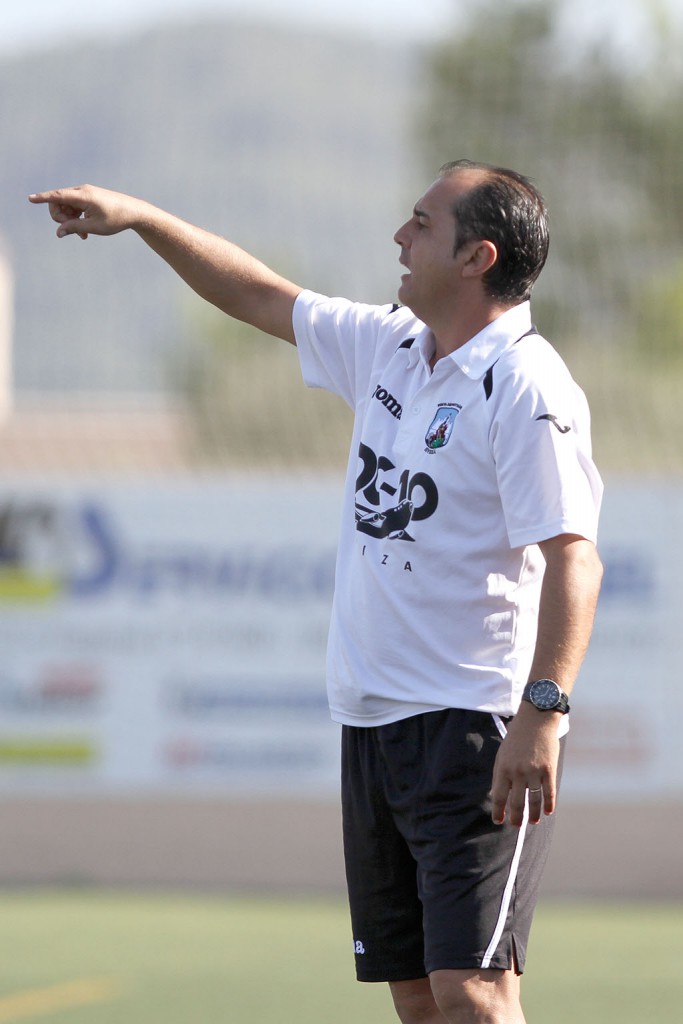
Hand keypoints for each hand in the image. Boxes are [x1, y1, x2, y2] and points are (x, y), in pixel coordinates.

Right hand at [28, 184, 144, 239]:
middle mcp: (82, 191)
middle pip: (58, 202)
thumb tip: (58, 232)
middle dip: (61, 218)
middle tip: (73, 232)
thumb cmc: (116, 219)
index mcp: (83, 195)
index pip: (58, 195)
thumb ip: (74, 228)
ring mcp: (85, 194)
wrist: (134, 212)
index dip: (43, 198)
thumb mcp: (94, 227)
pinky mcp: (88, 198)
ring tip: (82, 235)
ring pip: (65, 206)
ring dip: (69, 221)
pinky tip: (84, 231)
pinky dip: (75, 218)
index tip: (30, 199)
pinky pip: (73, 207)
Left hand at [490, 705, 560, 826]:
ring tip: (533, 821)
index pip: (498, 796)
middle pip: (517, 803)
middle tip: (516, 826)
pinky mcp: (549, 769)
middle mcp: (517, 772)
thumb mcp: (502, 755)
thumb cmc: (516, 738)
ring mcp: (534, 771)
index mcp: (503, 768)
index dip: (498, 812)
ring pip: (534, 801)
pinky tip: (549, 812)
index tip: (498, 821)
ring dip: (534, 814)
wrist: (535, 720)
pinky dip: (549, 805)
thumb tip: (499, 796)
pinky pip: (549, 793)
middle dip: (516, 818)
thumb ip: (501, 775)